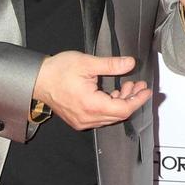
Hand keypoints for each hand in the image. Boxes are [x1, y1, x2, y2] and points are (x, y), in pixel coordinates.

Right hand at [33, 51, 150, 129]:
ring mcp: (82, 121)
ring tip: (126, 85)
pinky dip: (110, 106)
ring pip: (110, 117)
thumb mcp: (87, 63)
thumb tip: (130, 63)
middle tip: (138, 84)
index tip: (146, 90)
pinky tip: (113, 93)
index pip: (123, 109)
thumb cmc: (57, 71)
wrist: (37, 79)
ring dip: (121, 102)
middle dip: (132, 99)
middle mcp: (87, 118)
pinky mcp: (78, 120)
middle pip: (118, 114)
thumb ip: (111, 65)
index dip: (138, 100)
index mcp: (90, 105)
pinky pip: (100, 117)